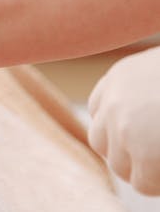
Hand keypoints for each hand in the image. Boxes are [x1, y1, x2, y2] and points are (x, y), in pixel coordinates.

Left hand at [88, 46, 159, 193]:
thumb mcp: (156, 70)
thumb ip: (141, 89)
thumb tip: (144, 116)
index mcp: (120, 76)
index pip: (98, 109)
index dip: (116, 126)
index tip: (139, 134)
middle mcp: (114, 100)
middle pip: (101, 140)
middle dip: (123, 151)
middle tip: (153, 153)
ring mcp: (124, 127)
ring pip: (119, 165)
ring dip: (141, 169)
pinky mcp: (144, 154)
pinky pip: (143, 183)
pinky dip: (157, 183)